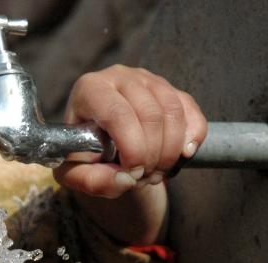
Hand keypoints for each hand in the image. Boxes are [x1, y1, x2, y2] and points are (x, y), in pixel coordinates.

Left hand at [53, 64, 206, 198]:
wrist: (99, 146)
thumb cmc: (83, 155)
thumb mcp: (75, 173)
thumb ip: (91, 181)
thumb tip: (125, 179)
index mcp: (90, 90)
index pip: (118, 114)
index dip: (132, 148)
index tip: (133, 173)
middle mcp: (119, 77)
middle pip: (150, 114)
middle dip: (153, 155)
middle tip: (144, 178)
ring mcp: (148, 79)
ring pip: (173, 113)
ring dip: (171, 151)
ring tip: (156, 172)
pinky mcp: (170, 89)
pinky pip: (190, 111)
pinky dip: (192, 137)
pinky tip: (182, 156)